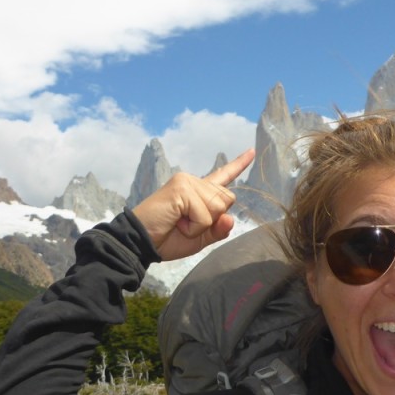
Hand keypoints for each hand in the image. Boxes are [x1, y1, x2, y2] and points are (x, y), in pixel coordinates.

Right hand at [132, 149, 255, 260]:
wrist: (141, 243)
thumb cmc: (167, 239)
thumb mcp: (200, 238)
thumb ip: (218, 229)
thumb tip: (230, 218)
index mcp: (199, 192)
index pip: (223, 175)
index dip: (239, 164)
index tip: (252, 151)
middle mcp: (194, 182)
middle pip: (227, 199)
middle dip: (212, 220)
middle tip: (186, 224)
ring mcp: (187, 182)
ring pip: (218, 207)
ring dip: (202, 225)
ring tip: (180, 222)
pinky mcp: (182, 188)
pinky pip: (205, 215)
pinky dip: (194, 227)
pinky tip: (177, 222)